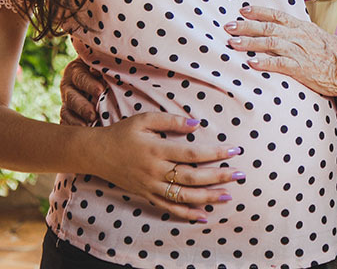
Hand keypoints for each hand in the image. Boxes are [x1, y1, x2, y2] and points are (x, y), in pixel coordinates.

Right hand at [60, 57, 104, 125]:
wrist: (99, 76)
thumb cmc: (105, 68)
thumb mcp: (102, 64)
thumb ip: (101, 67)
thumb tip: (96, 71)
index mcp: (75, 71)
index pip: (81, 78)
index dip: (90, 85)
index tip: (100, 91)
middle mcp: (68, 87)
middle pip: (72, 98)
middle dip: (82, 107)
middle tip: (93, 115)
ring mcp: (67, 102)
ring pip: (66, 112)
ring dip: (76, 121)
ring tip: (88, 126)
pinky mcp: (68, 115)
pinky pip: (66, 123)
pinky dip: (72, 128)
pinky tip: (81, 135)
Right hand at [94, 113, 241, 221]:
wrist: (96, 153)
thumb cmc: (123, 133)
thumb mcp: (145, 120)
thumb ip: (171, 121)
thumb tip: (196, 124)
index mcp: (157, 150)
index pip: (192, 153)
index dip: (215, 153)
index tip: (234, 150)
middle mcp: (155, 171)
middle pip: (192, 177)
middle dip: (218, 176)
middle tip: (240, 174)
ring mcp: (151, 186)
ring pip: (183, 196)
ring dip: (208, 197)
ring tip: (228, 196)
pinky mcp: (146, 195)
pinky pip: (169, 208)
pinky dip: (186, 214)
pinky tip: (204, 216)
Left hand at [224, 5, 336, 96]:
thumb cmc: (335, 54)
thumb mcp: (317, 37)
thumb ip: (300, 34)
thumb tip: (285, 33)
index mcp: (302, 27)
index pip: (276, 15)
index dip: (258, 12)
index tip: (243, 10)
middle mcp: (298, 36)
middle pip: (267, 28)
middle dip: (246, 27)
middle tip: (228, 26)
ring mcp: (299, 51)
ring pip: (270, 43)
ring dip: (249, 43)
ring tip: (232, 44)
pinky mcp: (301, 68)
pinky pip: (279, 64)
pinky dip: (264, 63)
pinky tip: (251, 64)